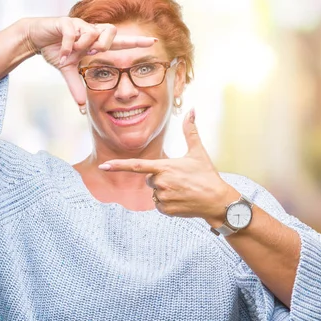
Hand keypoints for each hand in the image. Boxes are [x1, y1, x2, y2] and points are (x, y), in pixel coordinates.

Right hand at [22, 17, 157, 106]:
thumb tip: (81, 104)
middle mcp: (91, 32)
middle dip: (105, 44)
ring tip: (71, 53)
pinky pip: (73, 33)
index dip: (136, 42)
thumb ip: (76, 85)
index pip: (121, 42)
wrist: (36, 37)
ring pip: (92, 33)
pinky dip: (68, 45)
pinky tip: (63, 53)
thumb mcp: (67, 70)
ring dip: (82, 46)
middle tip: (93, 53)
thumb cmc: (56, 50)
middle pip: (112, 32)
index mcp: (96, 43)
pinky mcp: (66, 22)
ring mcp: (80, 26)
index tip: (153, 42)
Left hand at [98, 110, 239, 225]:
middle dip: (159, 179)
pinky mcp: (166, 210)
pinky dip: (168, 203)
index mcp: (164, 167)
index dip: (118, 166)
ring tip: (182, 190)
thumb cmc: (207, 175)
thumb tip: (192, 109)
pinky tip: (181, 200)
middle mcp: (160, 183)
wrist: (217, 201)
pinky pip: (159, 205)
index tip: (103, 166)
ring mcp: (163, 198)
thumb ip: (190, 130)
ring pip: (154, 193)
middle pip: (149, 179)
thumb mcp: (198, 152)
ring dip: (164, 192)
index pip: (136, 166)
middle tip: (179, 179)